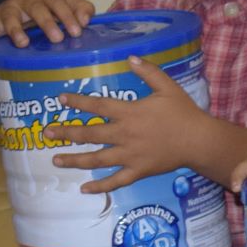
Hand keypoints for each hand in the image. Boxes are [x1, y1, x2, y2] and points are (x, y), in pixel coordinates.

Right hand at [0, 0, 95, 55]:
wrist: (27, 4)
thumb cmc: (54, 9)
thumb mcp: (71, 6)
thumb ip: (83, 10)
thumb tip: (86, 20)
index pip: (58, 2)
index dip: (68, 15)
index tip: (77, 30)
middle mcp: (27, 0)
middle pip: (36, 8)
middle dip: (47, 22)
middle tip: (57, 38)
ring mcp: (9, 10)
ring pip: (10, 16)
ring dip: (15, 29)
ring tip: (22, 43)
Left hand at [48, 57, 205, 192]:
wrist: (199, 141)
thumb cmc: (184, 113)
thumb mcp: (168, 87)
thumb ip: (148, 72)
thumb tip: (130, 57)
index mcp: (130, 113)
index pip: (98, 106)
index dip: (78, 102)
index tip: (61, 99)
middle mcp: (125, 135)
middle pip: (89, 134)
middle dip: (66, 133)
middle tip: (47, 133)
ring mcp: (130, 155)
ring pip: (96, 159)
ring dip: (74, 159)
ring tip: (56, 159)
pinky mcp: (138, 170)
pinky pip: (116, 181)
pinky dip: (100, 186)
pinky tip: (84, 189)